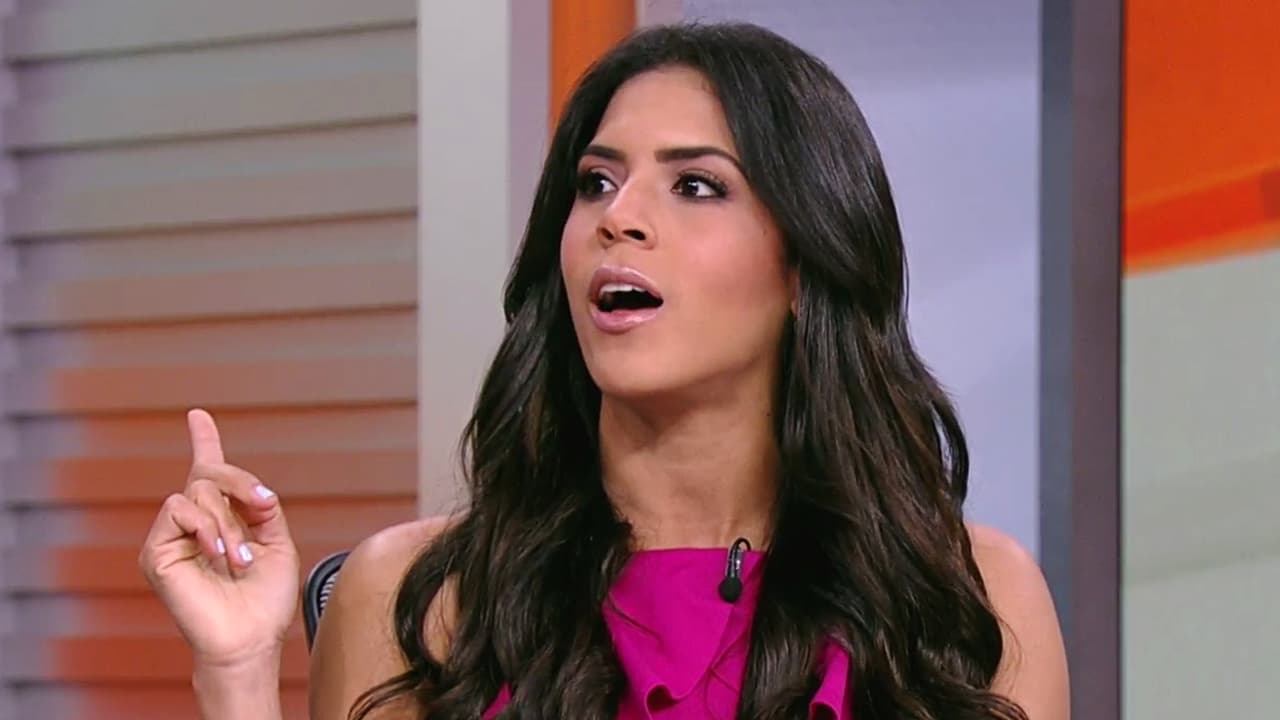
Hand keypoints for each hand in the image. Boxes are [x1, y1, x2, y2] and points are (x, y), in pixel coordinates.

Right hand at [139, 409, 300, 668]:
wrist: (251, 637)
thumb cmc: (265, 600)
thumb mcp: (277, 543)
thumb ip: (264, 509)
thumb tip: (255, 489)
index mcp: (223, 519)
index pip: (208, 472)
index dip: (203, 441)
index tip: (198, 415)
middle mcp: (194, 523)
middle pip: (208, 472)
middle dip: (240, 482)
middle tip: (262, 505)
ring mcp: (172, 536)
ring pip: (197, 491)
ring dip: (228, 521)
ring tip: (239, 556)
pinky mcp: (156, 551)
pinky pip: (177, 510)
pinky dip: (205, 527)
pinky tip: (217, 553)